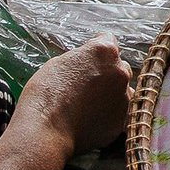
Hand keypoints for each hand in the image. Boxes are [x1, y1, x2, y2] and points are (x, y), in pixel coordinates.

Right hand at [12, 35, 129, 157]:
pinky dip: (108, 115)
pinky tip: (89, 119)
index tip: (87, 59)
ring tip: (87, 105)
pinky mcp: (122, 121)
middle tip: (85, 85)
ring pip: (122, 91)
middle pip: (119, 66)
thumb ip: (81, 59)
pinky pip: (119, 113)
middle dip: (106, 73)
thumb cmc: (45, 94)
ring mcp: (124, 98)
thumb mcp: (59, 63)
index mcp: (105, 51)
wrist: (45, 129)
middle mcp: (120, 72)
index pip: (108, 40)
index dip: (94, 50)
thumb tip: (87, 63)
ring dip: (110, 95)